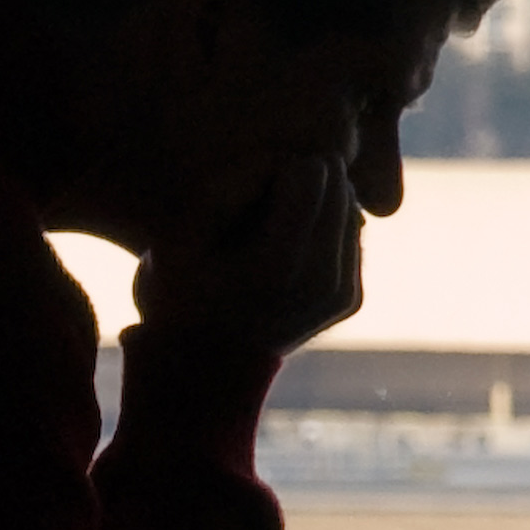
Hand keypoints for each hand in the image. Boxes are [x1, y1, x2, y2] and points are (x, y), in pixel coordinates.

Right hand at [125, 134, 366, 356]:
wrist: (202, 369)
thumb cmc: (179, 291)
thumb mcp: (179, 235)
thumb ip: (229, 186)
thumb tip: (286, 160)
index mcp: (277, 266)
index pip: (309, 172)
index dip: (270, 170)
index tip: (241, 200)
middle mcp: (320, 283)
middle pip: (336, 183)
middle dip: (299, 182)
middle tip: (256, 214)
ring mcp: (341, 295)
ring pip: (349, 203)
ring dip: (315, 203)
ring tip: (269, 231)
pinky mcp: (350, 301)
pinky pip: (351, 232)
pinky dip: (323, 228)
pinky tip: (286, 250)